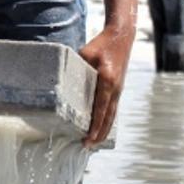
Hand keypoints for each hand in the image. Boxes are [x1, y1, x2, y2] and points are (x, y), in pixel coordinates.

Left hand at [78, 25, 133, 148]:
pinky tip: (101, 128)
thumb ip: (76, 69)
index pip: (100, 109)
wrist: (121, 37)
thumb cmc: (100, 44)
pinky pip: (113, 108)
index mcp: (107, 81)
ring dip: (104, 130)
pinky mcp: (118, 88)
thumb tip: (62, 82)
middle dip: (99, 134)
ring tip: (94, 143)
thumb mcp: (85, 54)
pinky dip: (108, 120)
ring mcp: (119, 90)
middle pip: (108, 117)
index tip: (88, 138)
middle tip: (88, 146)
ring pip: (112, 115)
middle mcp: (115, 89)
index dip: (95, 126)